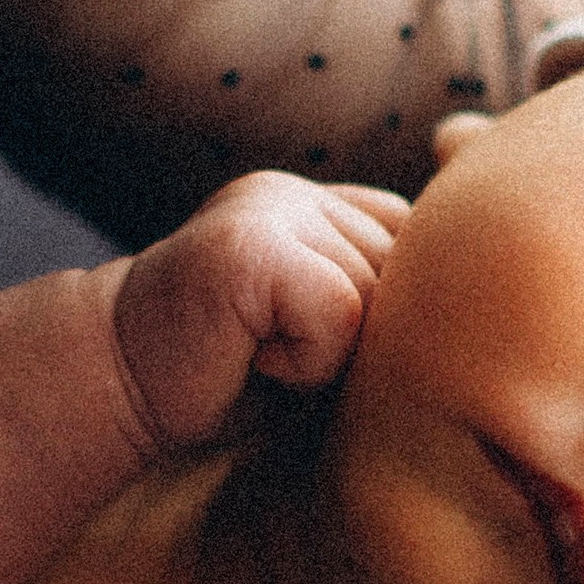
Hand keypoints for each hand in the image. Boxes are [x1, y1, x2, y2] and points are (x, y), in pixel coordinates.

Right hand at [109, 171, 406, 450]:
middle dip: (358, 344)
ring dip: (327, 358)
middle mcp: (295, 194)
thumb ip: (376, 305)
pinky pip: (339, 313)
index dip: (380, 318)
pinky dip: (306, 362)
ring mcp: (270, 209)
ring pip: (374, 296)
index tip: (304, 349)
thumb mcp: (319, 338)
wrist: (116, 389)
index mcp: (317, 207)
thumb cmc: (224, 384)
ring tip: (259, 358)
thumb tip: (467, 316)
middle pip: (404, 274)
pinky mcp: (251, 244)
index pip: (415, 246)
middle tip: (277, 361)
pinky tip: (250, 359)